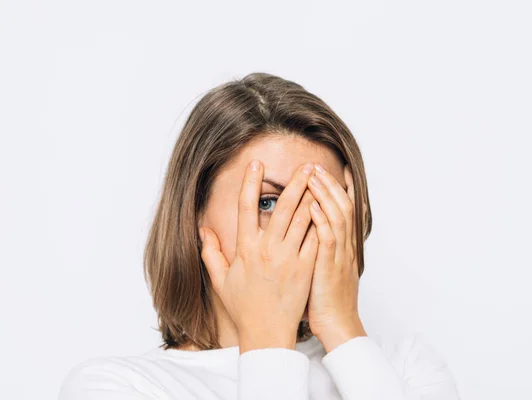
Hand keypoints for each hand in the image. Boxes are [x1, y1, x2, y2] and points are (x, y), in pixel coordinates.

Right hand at [199, 160, 319, 352]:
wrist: (267, 333)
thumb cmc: (243, 307)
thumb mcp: (220, 280)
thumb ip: (210, 252)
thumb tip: (203, 230)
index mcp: (245, 249)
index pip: (246, 208)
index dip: (250, 183)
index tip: (256, 163)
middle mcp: (268, 250)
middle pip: (283, 207)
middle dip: (295, 182)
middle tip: (306, 165)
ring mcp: (289, 258)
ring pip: (303, 219)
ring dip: (312, 195)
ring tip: (320, 178)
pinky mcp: (306, 268)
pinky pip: (315, 239)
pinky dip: (321, 221)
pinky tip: (328, 207)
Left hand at [306, 163, 366, 352]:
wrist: (337, 323)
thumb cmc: (326, 298)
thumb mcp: (328, 267)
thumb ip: (322, 246)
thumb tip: (312, 230)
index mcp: (343, 245)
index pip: (346, 209)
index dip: (344, 188)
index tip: (339, 169)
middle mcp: (345, 245)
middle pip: (343, 206)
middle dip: (331, 184)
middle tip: (318, 166)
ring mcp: (339, 255)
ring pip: (337, 216)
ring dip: (326, 194)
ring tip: (314, 176)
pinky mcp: (329, 266)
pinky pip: (328, 238)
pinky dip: (322, 220)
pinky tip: (314, 205)